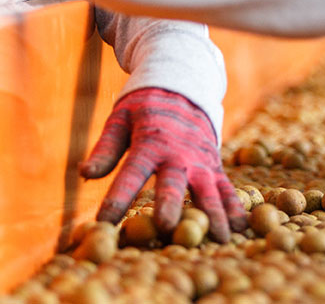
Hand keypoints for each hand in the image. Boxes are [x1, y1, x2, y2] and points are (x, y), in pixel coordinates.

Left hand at [79, 88, 245, 242]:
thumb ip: (105, 149)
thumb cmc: (144, 107)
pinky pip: (227, 189)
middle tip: (168, 227)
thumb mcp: (120, 120)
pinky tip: (240, 230)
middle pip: (174, 183)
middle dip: (171, 204)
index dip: (117, 198)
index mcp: (150, 142)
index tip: (104, 223)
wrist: (184, 85)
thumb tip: (84, 175)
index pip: (130, 173)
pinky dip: (235, 208)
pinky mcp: (214, 167)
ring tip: (217, 238)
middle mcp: (178, 154)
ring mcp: (200, 161)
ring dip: (213, 215)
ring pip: (209, 190)